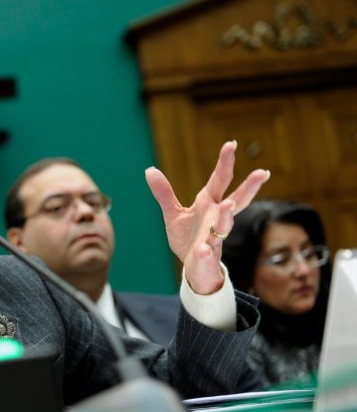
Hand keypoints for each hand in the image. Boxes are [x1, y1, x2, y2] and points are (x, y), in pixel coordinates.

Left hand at [145, 140, 269, 294]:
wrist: (193, 268)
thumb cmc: (188, 238)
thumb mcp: (173, 214)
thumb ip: (164, 193)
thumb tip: (149, 170)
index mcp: (208, 204)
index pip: (220, 180)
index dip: (225, 163)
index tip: (231, 144)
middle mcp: (216, 218)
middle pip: (236, 200)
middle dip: (248, 187)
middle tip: (262, 173)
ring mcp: (213, 237)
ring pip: (224, 225)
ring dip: (226, 215)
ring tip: (229, 204)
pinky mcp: (206, 255)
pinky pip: (208, 252)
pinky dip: (207, 251)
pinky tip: (205, 249)